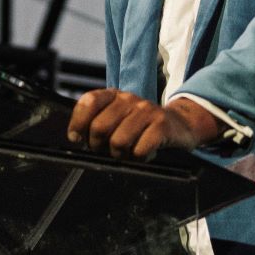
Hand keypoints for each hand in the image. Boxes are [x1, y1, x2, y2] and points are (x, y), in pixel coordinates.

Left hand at [66, 90, 223, 159]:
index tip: (77, 138)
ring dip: (120, 155)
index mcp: (114, 96)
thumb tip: (75, 138)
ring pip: (118, 142)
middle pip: (100, 127)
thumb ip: (96, 123)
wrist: (179, 125)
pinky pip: (139, 151)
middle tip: (108, 151)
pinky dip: (139, 159)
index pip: (88, 102)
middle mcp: (129, 99)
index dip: (78, 123)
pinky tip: (144, 154)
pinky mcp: (161, 125)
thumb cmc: (141, 127)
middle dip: (99, 147)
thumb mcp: (117, 119)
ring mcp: (147, 110)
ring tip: (128, 153)